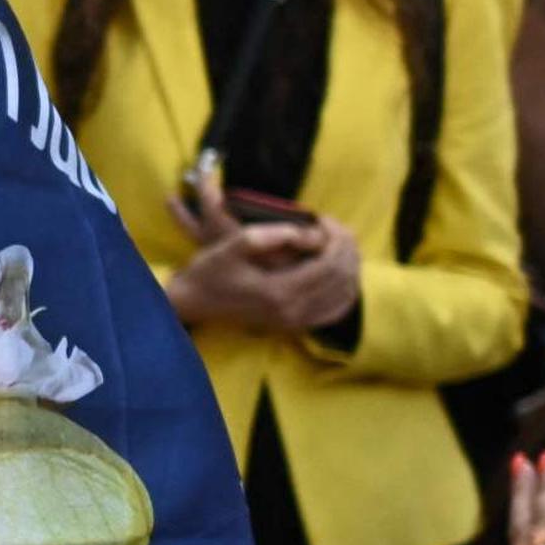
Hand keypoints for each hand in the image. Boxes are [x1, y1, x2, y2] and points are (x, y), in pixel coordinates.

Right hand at [164, 170, 347, 329]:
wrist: (194, 301)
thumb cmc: (210, 270)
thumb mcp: (234, 243)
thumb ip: (272, 234)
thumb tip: (308, 232)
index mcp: (280, 293)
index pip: (329, 264)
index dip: (335, 237)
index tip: (324, 217)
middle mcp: (293, 313)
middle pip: (341, 278)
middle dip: (346, 248)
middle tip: (336, 227)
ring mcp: (295, 323)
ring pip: (344, 295)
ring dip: (350, 267)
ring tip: (340, 243)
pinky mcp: (294, 326)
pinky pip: (335, 312)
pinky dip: (345, 291)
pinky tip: (341, 273)